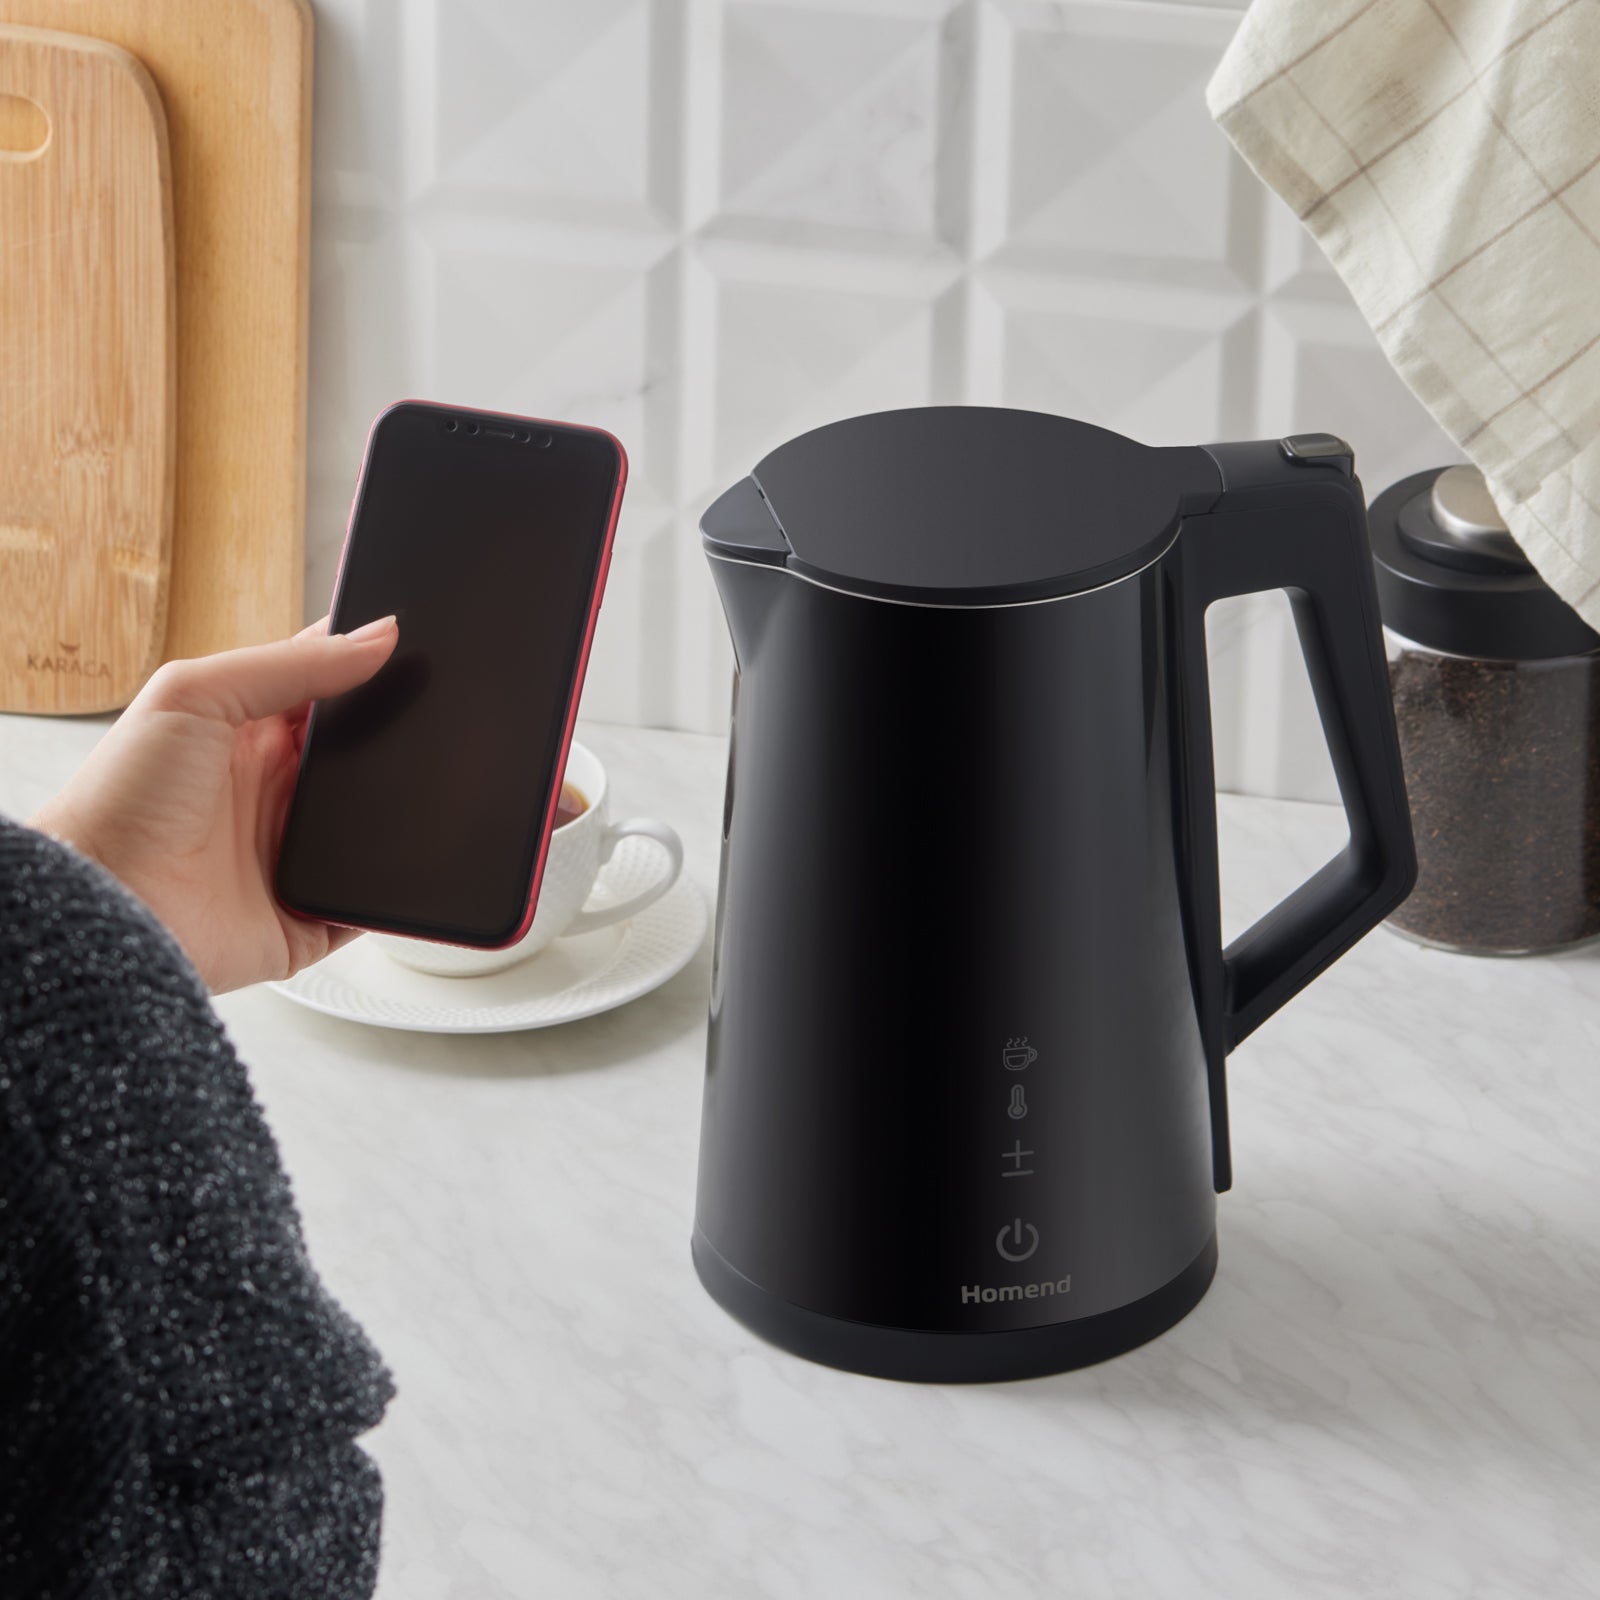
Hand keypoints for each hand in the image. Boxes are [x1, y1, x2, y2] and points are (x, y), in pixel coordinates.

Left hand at [30, 616, 399, 993]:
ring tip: (433, 786)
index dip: (367, 666)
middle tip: (431, 717)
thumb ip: (289, 663)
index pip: (326, 688)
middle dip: (398, 736)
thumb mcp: (195, 696)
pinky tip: (414, 861)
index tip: (411, 647)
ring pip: (381, 825)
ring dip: (407, 809)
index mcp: (250, 735)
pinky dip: (395, 887)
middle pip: (363, 754)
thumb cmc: (122, 801)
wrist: (107, 909)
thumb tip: (378, 637)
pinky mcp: (311, 916)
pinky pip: (372, 901)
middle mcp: (277, 793)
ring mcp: (297, 855)